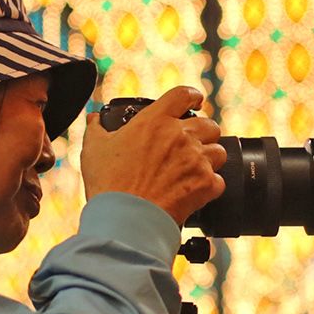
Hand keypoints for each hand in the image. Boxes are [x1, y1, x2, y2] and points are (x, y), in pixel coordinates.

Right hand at [80, 86, 226, 225]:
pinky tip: (194, 191)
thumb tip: (94, 119)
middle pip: (209, 124)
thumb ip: (96, 129)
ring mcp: (197, 159)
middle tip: (190, 146)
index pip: (183, 94)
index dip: (192, 96)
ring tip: (192, 170)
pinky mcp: (206, 183)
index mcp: (156, 120)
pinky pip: (219, 180)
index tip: (194, 102)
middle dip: (203, 133)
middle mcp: (181, 135)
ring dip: (209, 159)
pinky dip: (209, 187)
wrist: (125, 219)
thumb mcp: (94, 150)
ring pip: (219, 151)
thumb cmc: (109, 184)